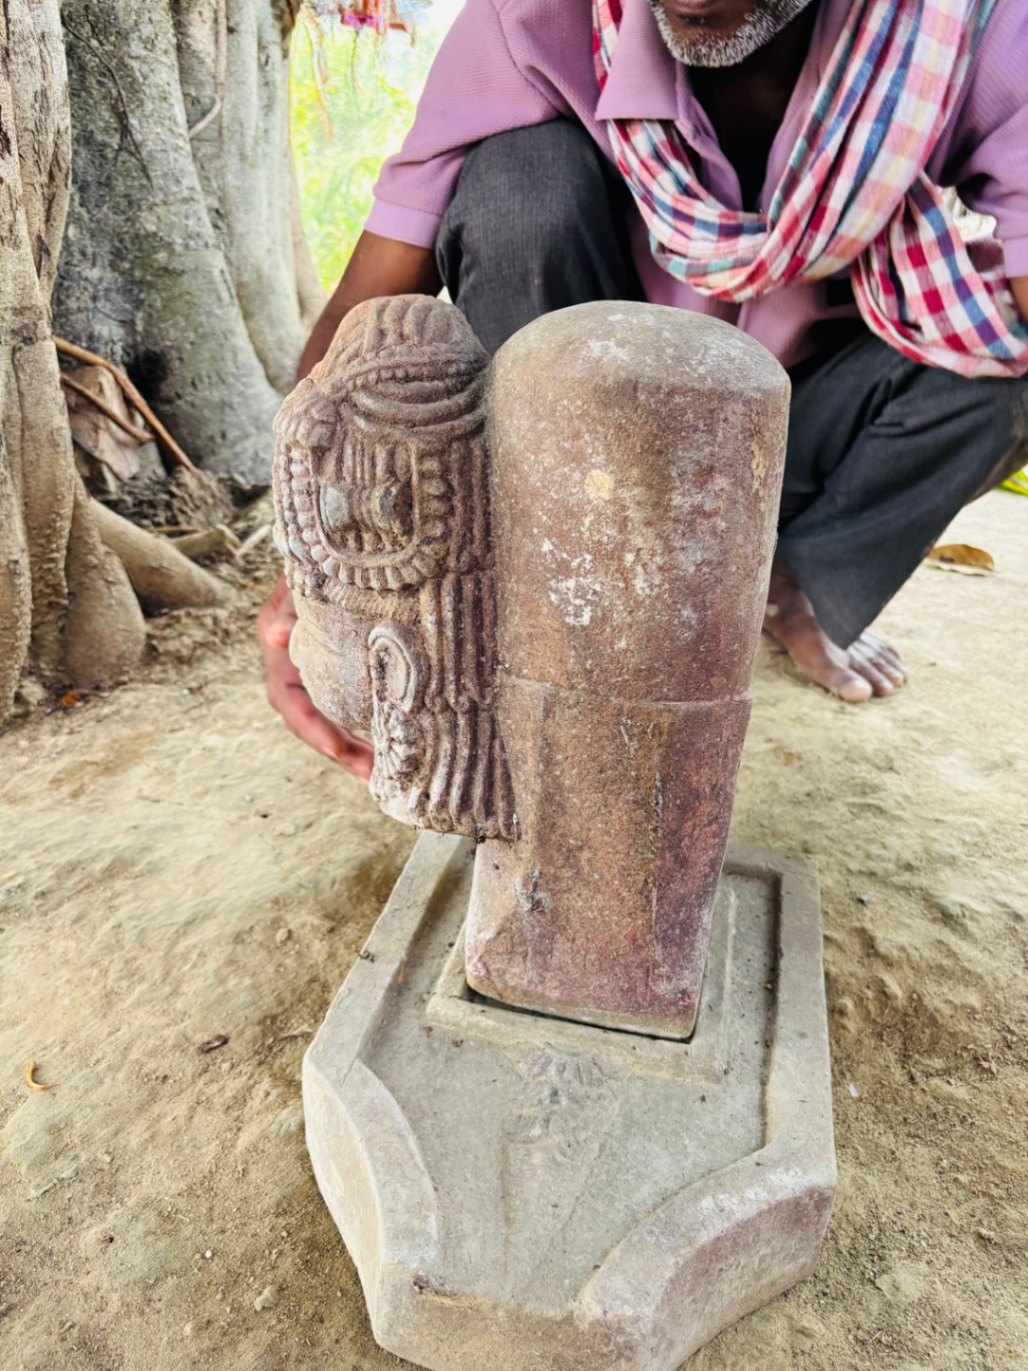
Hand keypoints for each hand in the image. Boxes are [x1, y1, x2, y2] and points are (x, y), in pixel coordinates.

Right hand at [258, 576, 373, 782]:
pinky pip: (349, 708)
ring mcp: (317, 674)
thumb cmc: (320, 563)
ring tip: (384, 774)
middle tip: (372, 776)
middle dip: (341, 751)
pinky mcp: (340, 674)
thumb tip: (275, 636)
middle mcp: (295, 668)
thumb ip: (289, 610)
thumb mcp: (301, 584)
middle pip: (313, 722)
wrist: (339, 550)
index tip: (337, 750)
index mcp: (280, 652)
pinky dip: (366, 729)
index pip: (289, 700)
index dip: (312, 728)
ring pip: (332, 720)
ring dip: (356, 748)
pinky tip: (390, 749)